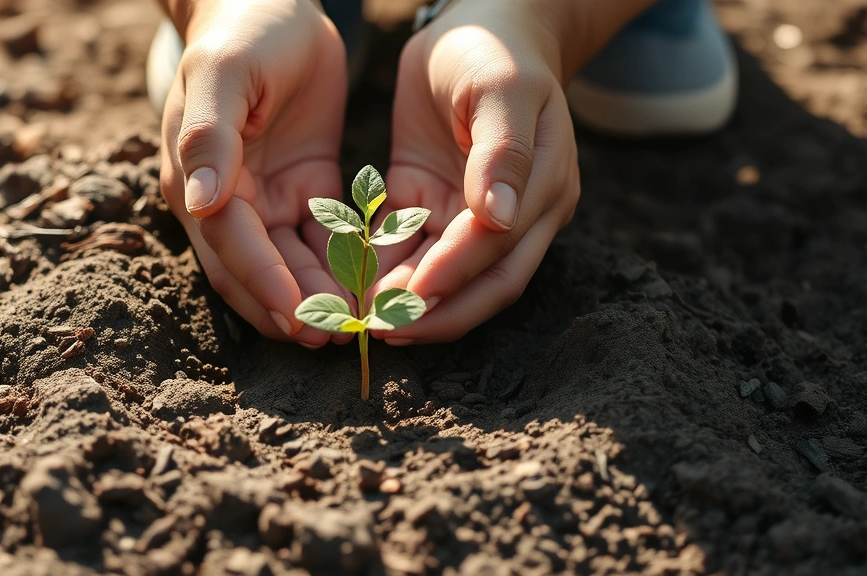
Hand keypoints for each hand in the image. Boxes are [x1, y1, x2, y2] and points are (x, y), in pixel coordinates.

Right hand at [159, 0, 349, 346]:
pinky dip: (341, 266)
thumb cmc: (246, 27)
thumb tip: (200, 201)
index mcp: (199, 176)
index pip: (231, 244)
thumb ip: (209, 134)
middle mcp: (227, 198)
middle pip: (255, 269)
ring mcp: (265, 198)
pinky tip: (372, 286)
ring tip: (358, 325)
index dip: (264, 282)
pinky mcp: (302, 189)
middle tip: (334, 339)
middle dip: (291, 307)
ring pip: (289, 263)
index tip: (300, 318)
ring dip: (318, 296)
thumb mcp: (225, 72)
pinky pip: (320, 239)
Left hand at [371, 0, 580, 343]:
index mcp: (542, 191)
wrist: (481, 24)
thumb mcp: (502, 90)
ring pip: (443, 276)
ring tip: (360, 321)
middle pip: (481, 285)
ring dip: (405, 301)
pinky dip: (385, 269)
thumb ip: (502, 154)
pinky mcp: (433, 201)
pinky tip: (351, 286)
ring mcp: (472, 213)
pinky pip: (409, 246)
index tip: (409, 299)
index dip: (454, 278)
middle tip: (382, 332)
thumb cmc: (496, 50)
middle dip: (433, 313)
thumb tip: (501, 219)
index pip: (498, 252)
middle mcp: (514, 214)